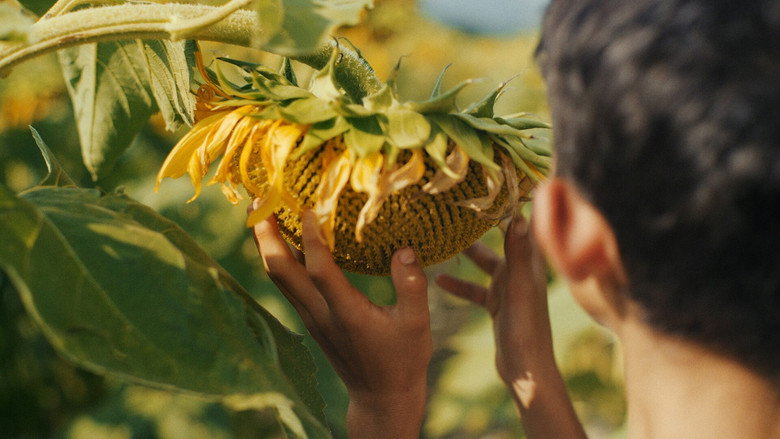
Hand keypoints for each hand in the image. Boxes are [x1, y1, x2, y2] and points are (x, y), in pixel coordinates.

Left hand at [251, 206, 431, 438]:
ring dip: (265, 243)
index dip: (310, 238)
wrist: (381, 396)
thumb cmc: (403, 359)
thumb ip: (412, 286)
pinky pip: (287, 283)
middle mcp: (320, 314)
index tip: (308, 207)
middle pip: (280, 271)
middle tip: (260, 200)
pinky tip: (282, 239)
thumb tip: (405, 249)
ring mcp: (311, 317)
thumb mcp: (418, 325)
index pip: (319, 269)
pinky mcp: (310, 319)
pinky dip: (279, 257)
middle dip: (265, 235)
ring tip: (262, 211)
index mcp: (346, 314)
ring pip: (277, 276)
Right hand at [436, 215, 552, 383]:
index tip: (490, 185)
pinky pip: (476, 290)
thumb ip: (517, 254)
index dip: (508, 206)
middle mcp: (521, 273)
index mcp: (529, 265)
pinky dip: (459, 284)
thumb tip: (519, 214)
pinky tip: (438, 280)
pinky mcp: (498, 306)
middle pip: (499, 241)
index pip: (520, 227)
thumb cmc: (525, 330)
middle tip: (459, 207)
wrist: (526, 370)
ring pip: (484, 264)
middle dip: (481, 225)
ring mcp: (509, 290)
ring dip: (466, 254)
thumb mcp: (518, 289)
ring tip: (443, 238)